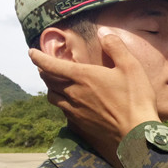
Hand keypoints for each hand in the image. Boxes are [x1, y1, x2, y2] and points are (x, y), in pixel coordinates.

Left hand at [29, 31, 158, 144]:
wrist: (135, 135)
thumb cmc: (135, 99)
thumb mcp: (131, 67)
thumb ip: (116, 48)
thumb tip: (104, 33)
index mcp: (83, 76)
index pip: (51, 65)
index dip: (38, 57)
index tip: (32, 52)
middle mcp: (73, 93)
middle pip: (48, 81)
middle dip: (45, 72)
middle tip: (46, 67)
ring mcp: (74, 111)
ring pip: (53, 97)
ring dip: (52, 88)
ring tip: (56, 85)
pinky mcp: (79, 125)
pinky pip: (63, 112)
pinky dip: (62, 104)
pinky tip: (71, 105)